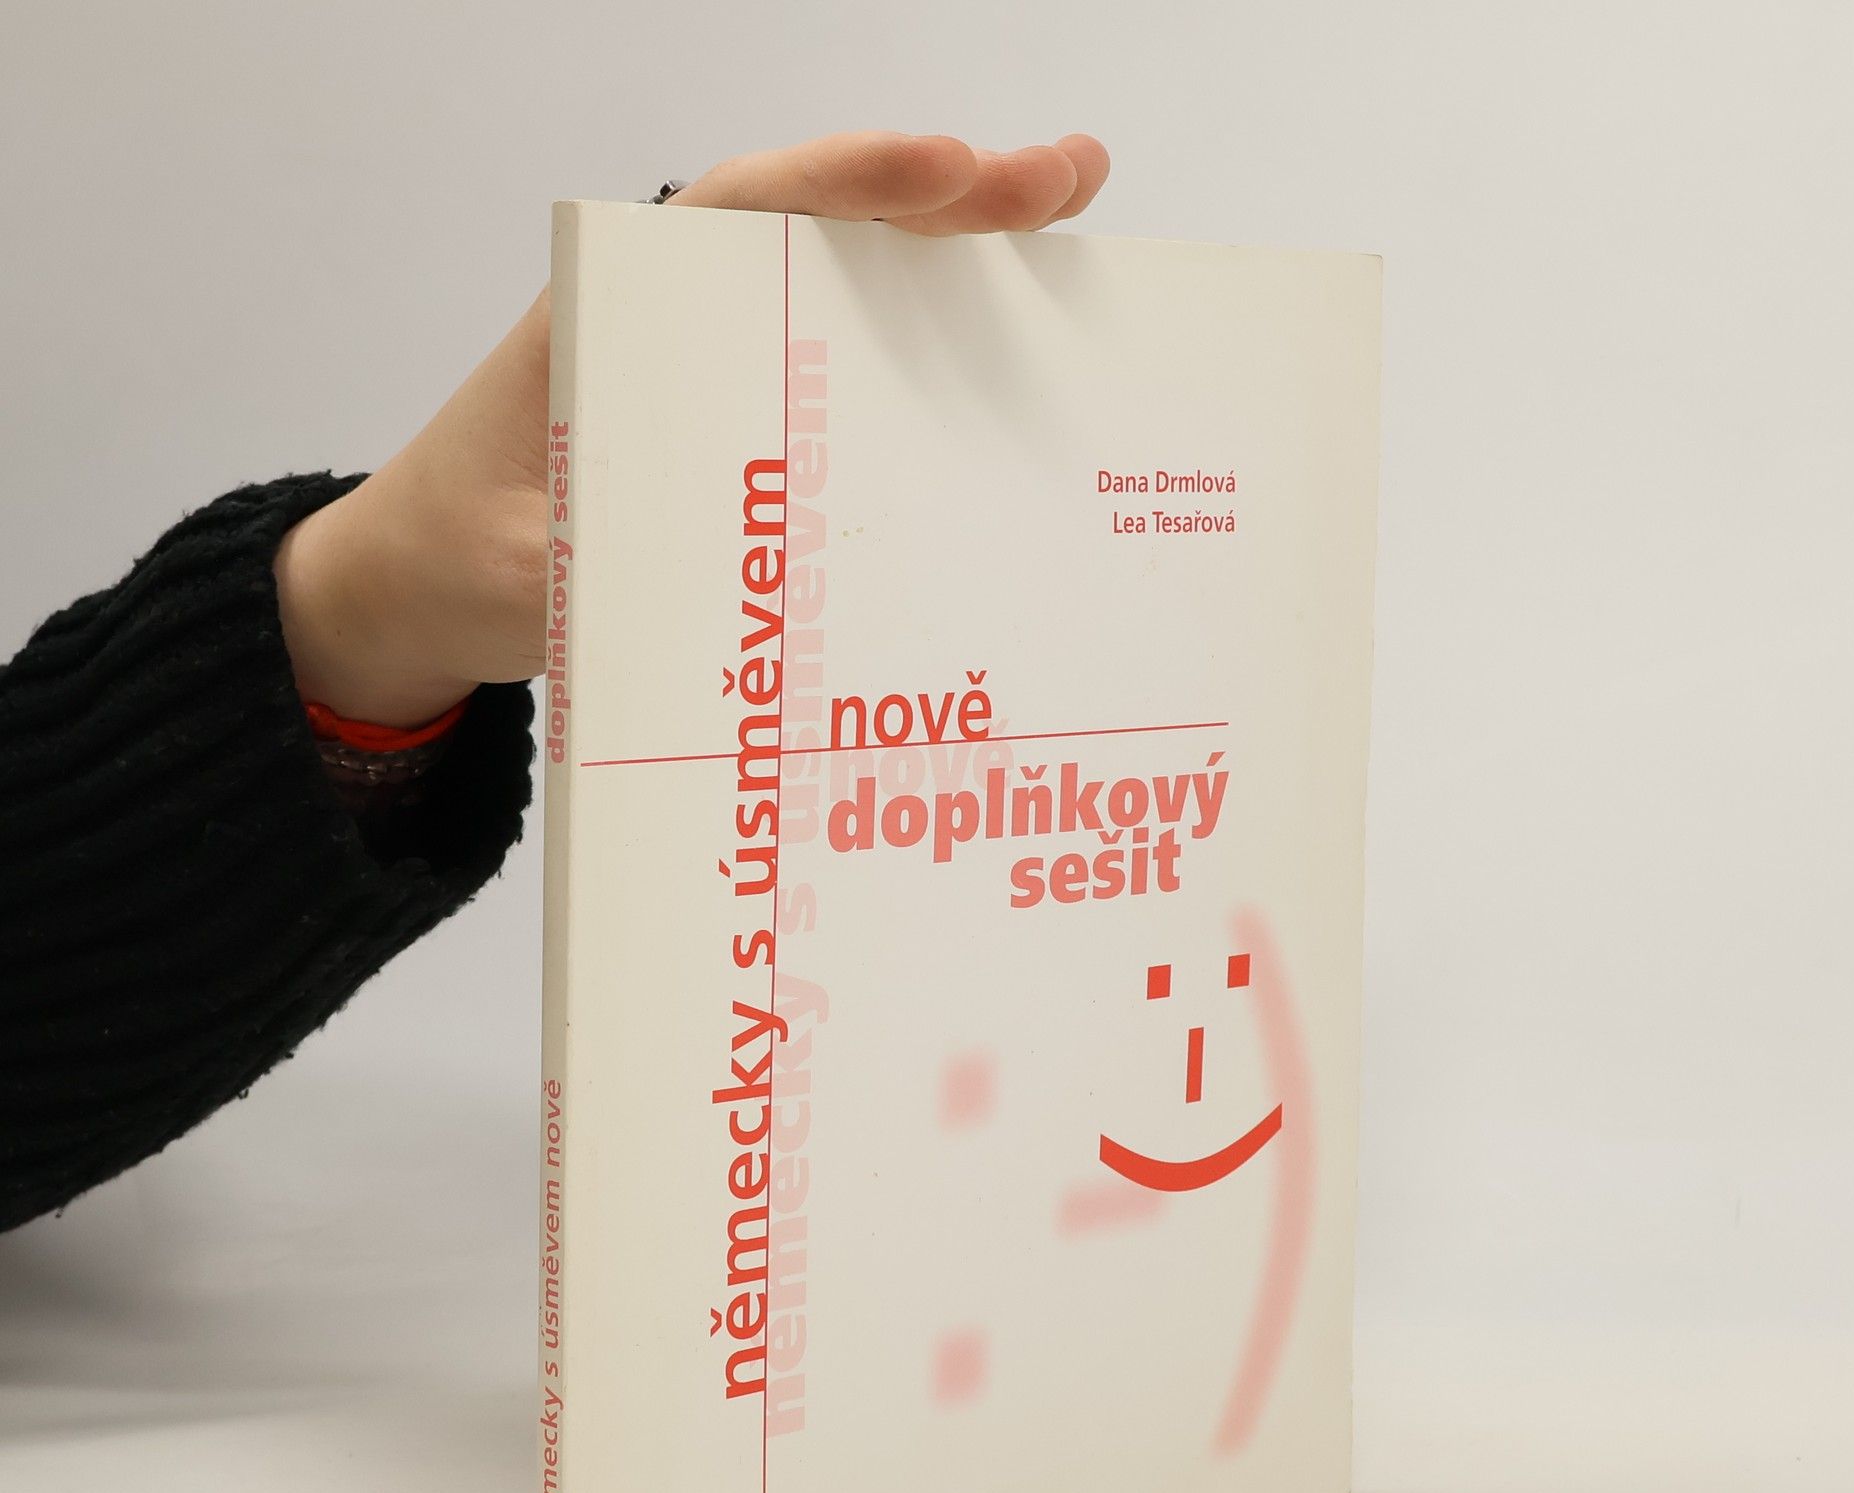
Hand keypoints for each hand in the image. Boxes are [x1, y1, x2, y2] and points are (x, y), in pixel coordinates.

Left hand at [276, 131, 1110, 727]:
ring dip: (953, 259)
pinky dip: (923, 345)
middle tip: (1066, 181)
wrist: (415, 585)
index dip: (848, 183)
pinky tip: (1005, 349)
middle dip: (945, 197)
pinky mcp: (737, 425)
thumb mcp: (517, 573)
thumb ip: (596, 573)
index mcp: (611, 316)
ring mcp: (712, 367)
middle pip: (819, 227)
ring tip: (1069, 227)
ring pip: (844, 286)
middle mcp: (673, 318)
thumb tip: (720, 594)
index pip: (738, 211)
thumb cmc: (452, 557)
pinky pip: (841, 366)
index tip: (951, 170)